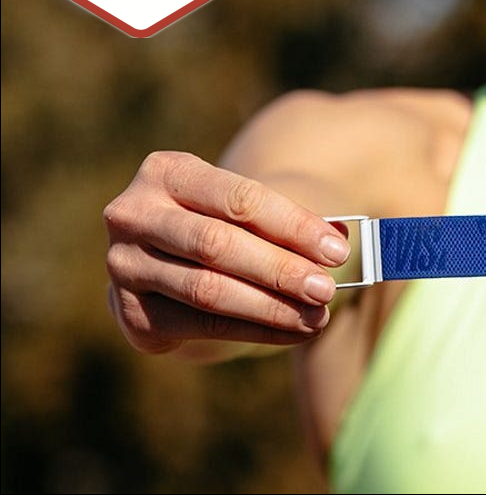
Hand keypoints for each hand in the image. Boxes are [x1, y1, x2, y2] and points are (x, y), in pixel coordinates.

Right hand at [103, 151, 349, 354]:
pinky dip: (255, 330)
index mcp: (167, 172)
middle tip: (326, 289)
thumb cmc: (232, 224)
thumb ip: (293, 222)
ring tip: (317, 316)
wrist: (180, 260)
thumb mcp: (257, 210)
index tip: (337, 251)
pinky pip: (202, 324)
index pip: (239, 198)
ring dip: (270, 307)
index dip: (292, 226)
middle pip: (217, 245)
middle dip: (279, 270)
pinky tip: (294, 331)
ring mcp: (124, 265)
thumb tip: (341, 239)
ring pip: (207, 290)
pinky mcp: (131, 313)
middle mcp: (134, 214)